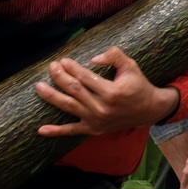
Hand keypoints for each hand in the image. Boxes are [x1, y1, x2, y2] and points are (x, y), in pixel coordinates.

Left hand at [36, 47, 176, 136]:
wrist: (148, 110)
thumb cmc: (138, 85)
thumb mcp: (131, 67)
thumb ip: (115, 57)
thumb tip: (94, 58)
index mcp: (112, 92)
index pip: (86, 77)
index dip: (72, 68)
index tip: (63, 60)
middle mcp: (102, 107)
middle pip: (74, 90)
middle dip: (60, 77)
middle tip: (51, 67)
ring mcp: (96, 120)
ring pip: (69, 107)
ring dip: (52, 96)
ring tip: (39, 86)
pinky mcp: (93, 129)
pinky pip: (72, 131)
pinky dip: (56, 131)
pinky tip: (41, 129)